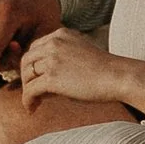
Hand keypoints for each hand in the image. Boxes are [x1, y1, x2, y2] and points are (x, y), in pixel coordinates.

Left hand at [18, 29, 144, 113]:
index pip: (35, 48)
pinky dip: (27, 101)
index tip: (36, 79)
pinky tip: (32, 109)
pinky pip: (30, 90)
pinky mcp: (52, 77)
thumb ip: (60, 59)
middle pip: (27, 60)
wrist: (118, 77)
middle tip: (32, 92)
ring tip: (34, 102)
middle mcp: (53, 43)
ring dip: (27, 90)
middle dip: (27, 77)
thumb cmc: (104, 70)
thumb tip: (40, 81)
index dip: (33, 66)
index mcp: (60, 34)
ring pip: (26, 75)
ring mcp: (52, 59)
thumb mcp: (79, 54)